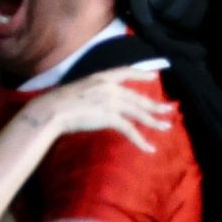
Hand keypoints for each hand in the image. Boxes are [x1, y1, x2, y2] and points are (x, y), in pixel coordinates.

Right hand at [27, 69, 173, 151]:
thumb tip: (100, 102)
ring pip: (139, 113)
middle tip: (169, 109)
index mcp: (100, 78)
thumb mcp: (79, 89)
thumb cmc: (58, 101)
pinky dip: (141, 141)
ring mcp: (111, 102)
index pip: (125, 72)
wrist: (51, 110)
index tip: (153, 76)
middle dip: (155, 105)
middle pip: (137, 98)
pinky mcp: (110, 117)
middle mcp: (109, 88)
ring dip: (154, 122)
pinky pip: (131, 130)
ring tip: (166, 127)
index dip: (140, 74)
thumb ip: (94, 92)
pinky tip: (149, 148)